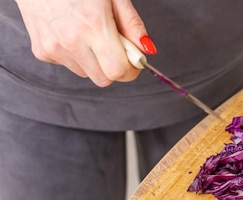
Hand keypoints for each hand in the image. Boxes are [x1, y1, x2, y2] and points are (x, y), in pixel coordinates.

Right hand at [14, 0, 154, 86]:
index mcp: (93, 26)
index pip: (118, 71)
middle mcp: (71, 41)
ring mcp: (53, 48)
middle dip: (114, 67)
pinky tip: (70, 31)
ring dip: (94, 60)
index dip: (131, 69)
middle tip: (113, 44)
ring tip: (87, 31)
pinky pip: (68, 64)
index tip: (134, 59)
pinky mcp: (41, 51)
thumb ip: (132, 24)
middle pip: (103, 79)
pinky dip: (75, 54)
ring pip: (86, 73)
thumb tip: (146, 50)